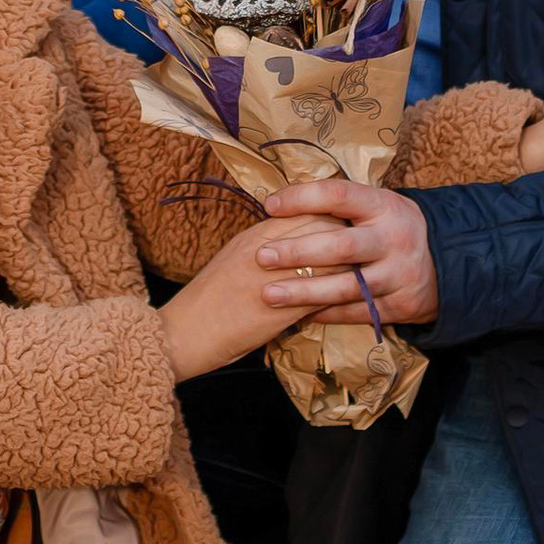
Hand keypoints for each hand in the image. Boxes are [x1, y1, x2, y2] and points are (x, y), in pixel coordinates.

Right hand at [160, 207, 360, 377]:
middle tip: (358, 245)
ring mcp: (274, 282)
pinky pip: (319, 298)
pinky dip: (334, 298)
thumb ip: (266, 243)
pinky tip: (343, 301)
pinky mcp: (279, 314)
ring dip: (347, 266)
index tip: (342, 222)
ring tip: (358, 271)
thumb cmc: (207, 297)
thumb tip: (296, 238)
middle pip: (323, 230)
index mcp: (255, 236)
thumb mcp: (234, 256)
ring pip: (327, 262)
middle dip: (345, 235)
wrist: (185, 332)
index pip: (306, 211)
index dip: (330, 214)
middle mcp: (266, 252)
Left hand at [253, 177, 438, 330]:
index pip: (339, 195)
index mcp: (383, 206)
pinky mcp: (400, 306)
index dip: (302, 198)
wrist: (448, 262)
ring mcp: (398, 275)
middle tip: (262, 256)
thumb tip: (281, 202)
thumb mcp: (377, 205)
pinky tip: (299, 314)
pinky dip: (326, 314)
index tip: (270, 205)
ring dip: (304, 292)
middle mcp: (392, 239)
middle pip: (341, 246)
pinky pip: (356, 312)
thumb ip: (340, 206)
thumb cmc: (392, 227)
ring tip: (268, 294)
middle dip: (298, 251)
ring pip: (346, 287)